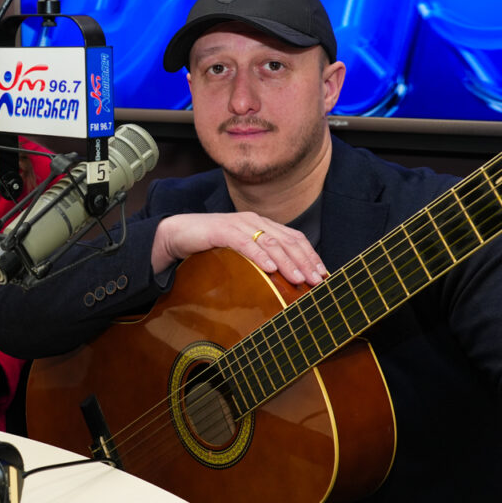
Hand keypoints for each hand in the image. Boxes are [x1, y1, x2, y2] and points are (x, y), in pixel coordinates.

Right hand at [151, 212, 326, 284]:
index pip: (295, 238)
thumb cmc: (211, 246)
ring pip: (271, 242)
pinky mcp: (222, 230)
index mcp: (263, 225)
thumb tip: (284, 281)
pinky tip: (270, 268)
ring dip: (287, 261)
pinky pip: (245, 243)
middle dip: (305, 261)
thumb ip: (261, 259)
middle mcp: (255, 221)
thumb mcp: (242, 253)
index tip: (324, 274)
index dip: (311, 255)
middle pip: (288, 240)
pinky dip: (259, 256)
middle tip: (317, 280)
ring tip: (299, 278)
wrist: (178, 234)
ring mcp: (239, 223)